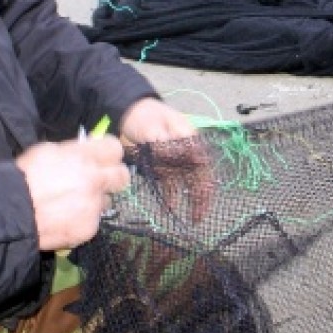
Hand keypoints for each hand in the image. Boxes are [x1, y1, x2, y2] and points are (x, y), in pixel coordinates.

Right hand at [16, 136, 129, 251]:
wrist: (11, 212)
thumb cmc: (24, 177)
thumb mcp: (47, 151)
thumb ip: (73, 150)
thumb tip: (88, 148)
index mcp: (84, 157)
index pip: (115, 148)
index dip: (108, 153)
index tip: (102, 157)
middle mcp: (95, 180)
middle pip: (122, 176)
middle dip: (112, 177)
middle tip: (97, 181)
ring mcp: (94, 206)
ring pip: (106, 201)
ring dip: (95, 201)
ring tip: (72, 204)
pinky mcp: (89, 228)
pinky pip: (93, 221)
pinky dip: (82, 220)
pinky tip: (65, 219)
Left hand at [118, 98, 214, 221]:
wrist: (127, 114)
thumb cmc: (144, 116)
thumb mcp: (154, 127)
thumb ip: (167, 144)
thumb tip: (187, 157)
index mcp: (188, 139)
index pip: (201, 162)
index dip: (205, 180)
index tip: (204, 195)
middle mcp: (185, 151)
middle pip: (198, 176)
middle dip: (201, 196)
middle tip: (200, 215)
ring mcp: (174, 160)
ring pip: (185, 183)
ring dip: (189, 200)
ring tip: (192, 218)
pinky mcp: (162, 167)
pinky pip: (169, 184)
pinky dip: (171, 196)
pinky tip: (169, 208)